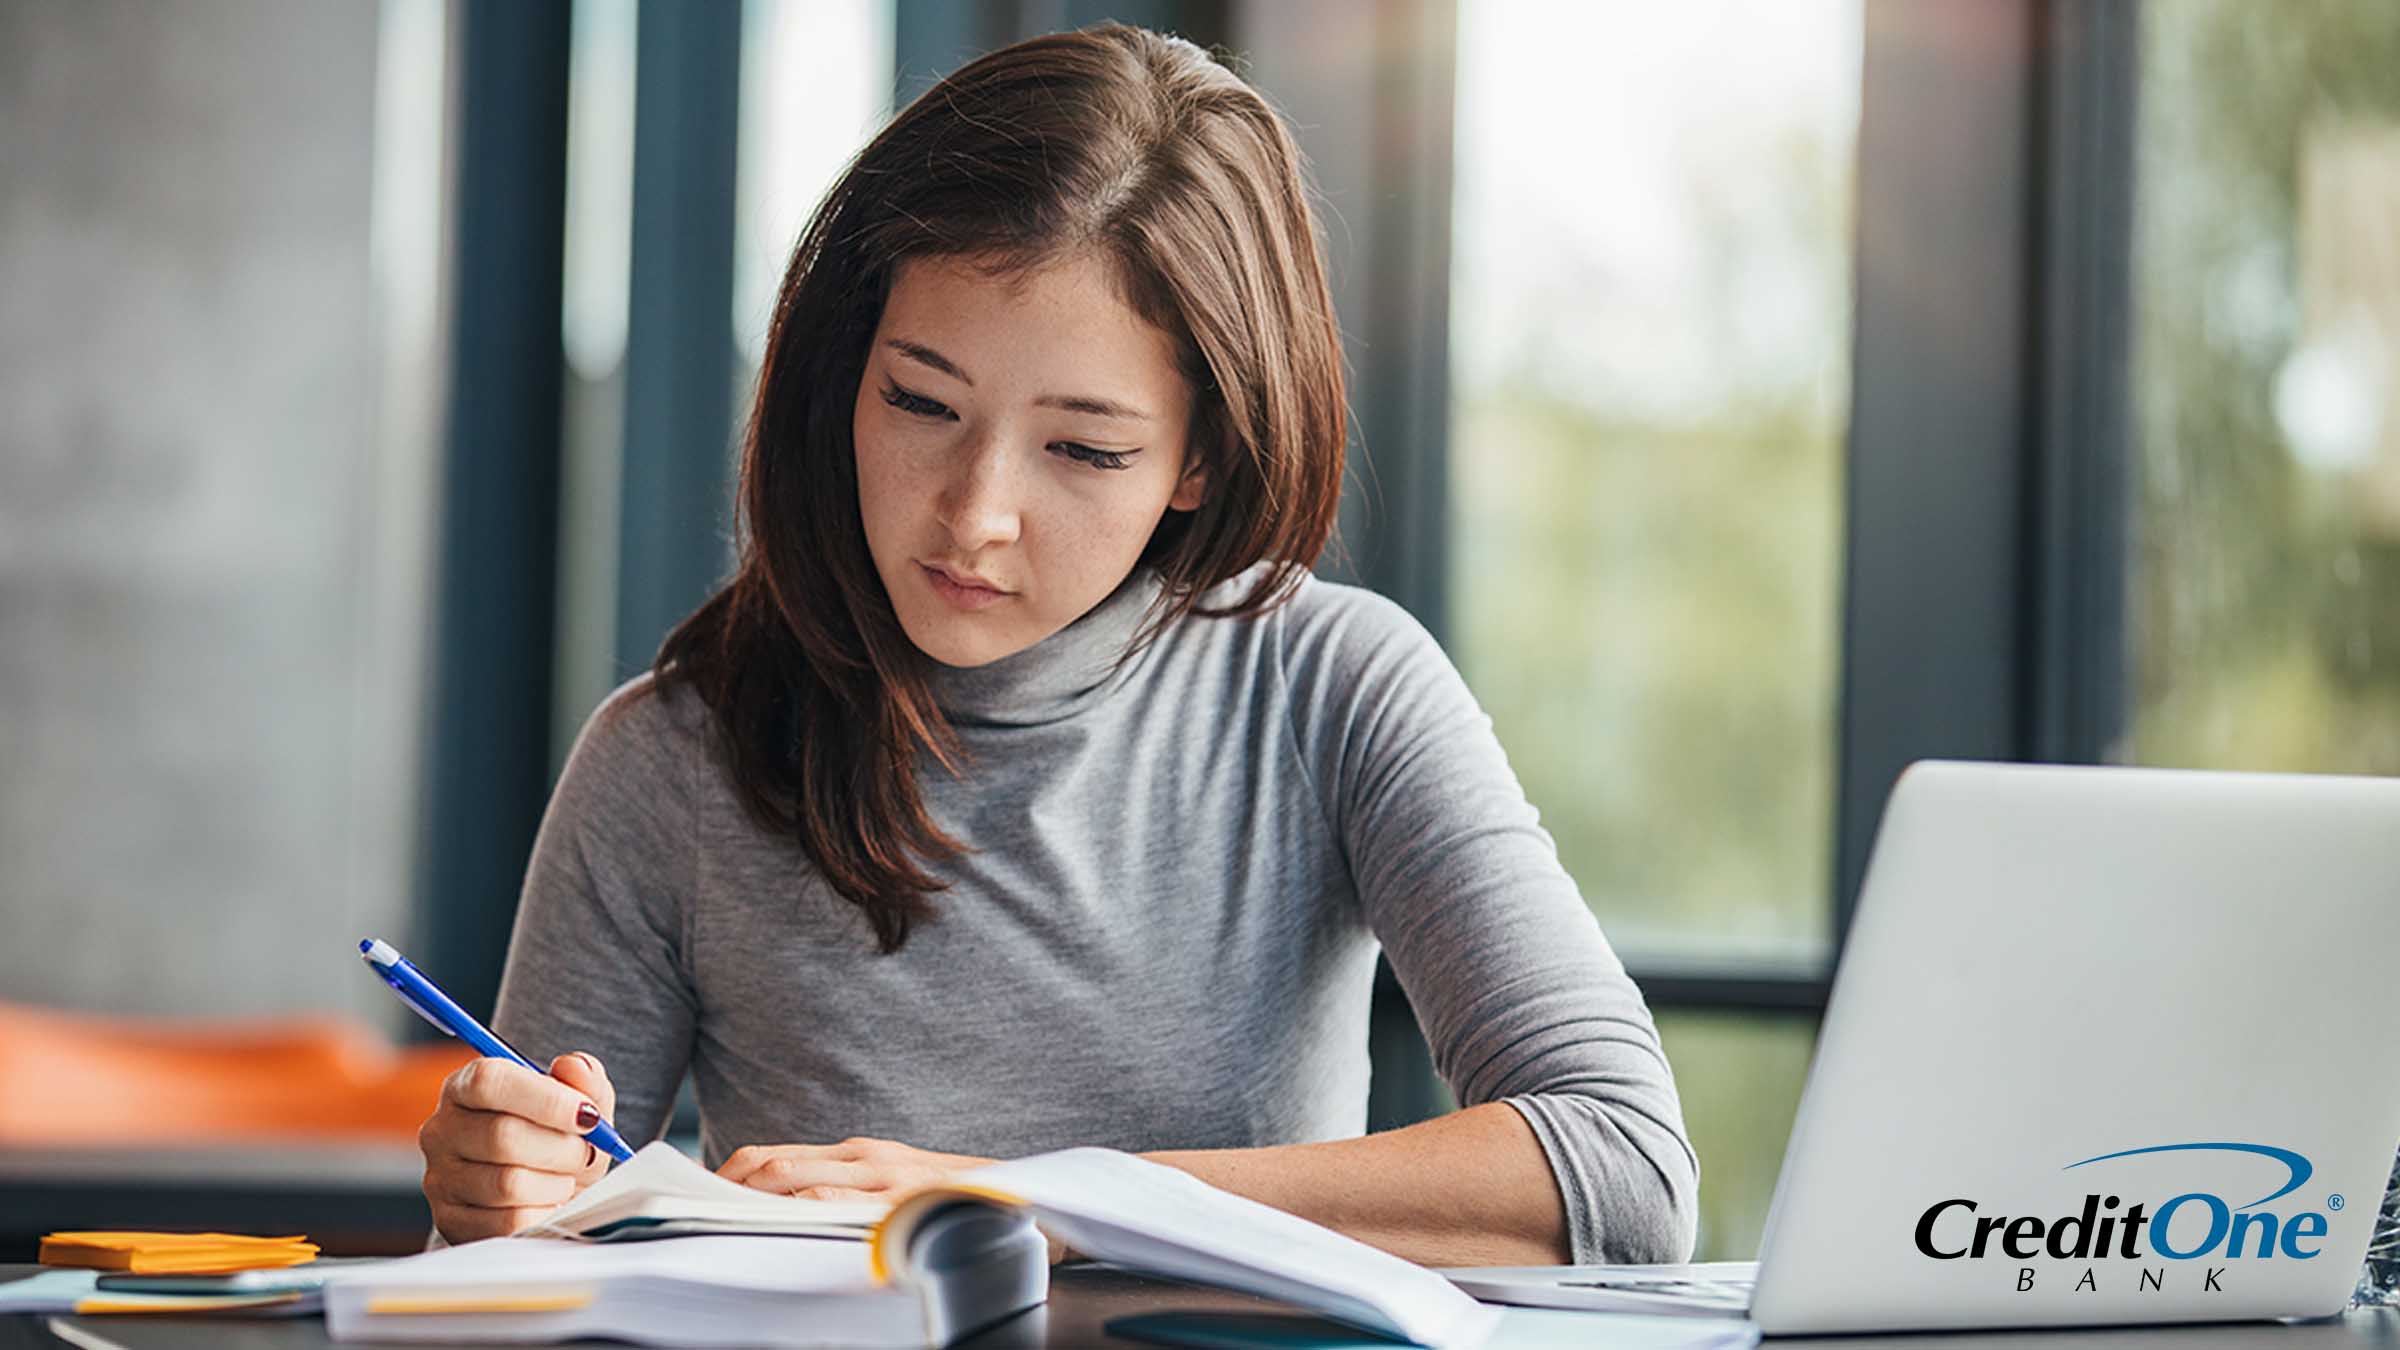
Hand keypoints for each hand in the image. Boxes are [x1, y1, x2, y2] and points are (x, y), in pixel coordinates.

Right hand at [419, 1051, 616, 1243]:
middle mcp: (442, 1130)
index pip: (489, 1082)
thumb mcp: (580, 1103)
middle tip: (585, 1153)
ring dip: (555, 1183)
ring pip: (507, 1183)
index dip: (545, 1099)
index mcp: (465, 1087)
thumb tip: (573, 1066)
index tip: (588, 1115)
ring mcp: (440, 1179)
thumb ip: (584, 1078)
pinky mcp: (451, 1221)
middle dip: (561, 1148)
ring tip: (566, 1178)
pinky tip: (550, 1203)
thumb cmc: (557, 1139)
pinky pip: (507, 1223)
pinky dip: (543, 1214)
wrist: (544, 1191)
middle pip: (502, 1136)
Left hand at [721, 1137, 1083, 1263]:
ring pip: (792, 1183)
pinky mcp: (900, 1200)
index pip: (768, 1158)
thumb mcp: (894, 1190)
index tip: (687, 1204)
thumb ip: (847, 1195)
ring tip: (707, 1224)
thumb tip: (784, 1218)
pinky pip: (835, 1204)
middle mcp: (863, 1159)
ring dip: (746, 1201)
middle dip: (719, 1190)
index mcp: (854, 1155)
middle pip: (768, 1166)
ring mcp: (881, 1178)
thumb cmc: (956, 1203)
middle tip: (681, 1217)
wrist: (1030, 1198)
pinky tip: (772, 1233)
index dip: (723, 1178)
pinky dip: (796, 1216)